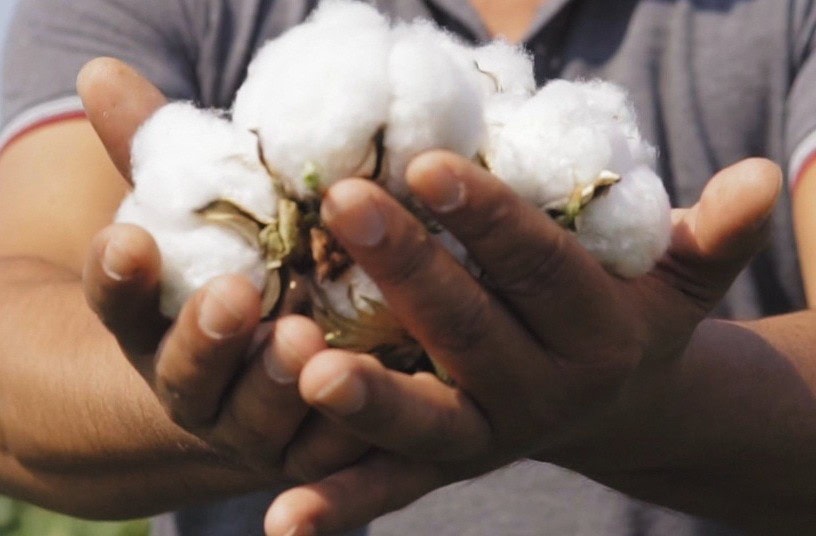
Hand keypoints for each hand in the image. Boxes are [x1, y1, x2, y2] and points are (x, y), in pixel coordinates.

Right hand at [77, 58, 369, 480]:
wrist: (247, 384)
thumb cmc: (225, 279)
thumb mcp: (191, 224)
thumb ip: (157, 159)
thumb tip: (104, 73)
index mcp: (155, 332)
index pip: (121, 308)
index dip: (120, 279)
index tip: (128, 237)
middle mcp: (195, 388)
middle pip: (188, 375)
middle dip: (207, 339)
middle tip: (238, 295)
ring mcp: (251, 429)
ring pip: (258, 421)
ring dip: (277, 386)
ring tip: (307, 343)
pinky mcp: (309, 453)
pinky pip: (326, 452)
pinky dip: (344, 431)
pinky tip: (379, 391)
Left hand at [264, 151, 780, 533]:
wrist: (611, 404)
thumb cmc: (626, 316)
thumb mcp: (675, 283)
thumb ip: (710, 240)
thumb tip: (764, 175)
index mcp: (595, 337)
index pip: (539, 267)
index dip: (491, 217)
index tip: (429, 164)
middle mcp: (540, 393)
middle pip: (470, 331)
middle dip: (411, 269)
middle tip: (347, 206)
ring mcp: (487, 438)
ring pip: (428, 423)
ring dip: (370, 401)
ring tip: (310, 372)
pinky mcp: (442, 467)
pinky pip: (394, 489)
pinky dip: (344, 504)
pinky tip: (286, 521)